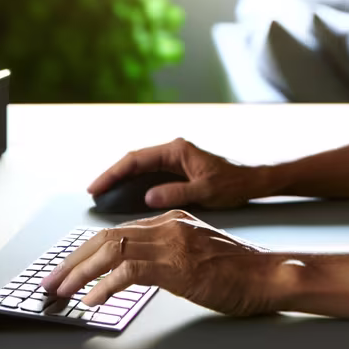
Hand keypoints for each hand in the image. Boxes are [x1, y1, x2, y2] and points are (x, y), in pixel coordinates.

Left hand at [38, 210, 284, 316]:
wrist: (268, 276)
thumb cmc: (239, 273)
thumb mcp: (198, 255)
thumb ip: (170, 255)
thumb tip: (135, 272)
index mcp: (172, 220)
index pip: (117, 231)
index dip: (86, 252)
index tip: (67, 270)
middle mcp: (169, 225)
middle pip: (106, 237)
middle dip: (72, 261)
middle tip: (51, 281)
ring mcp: (173, 243)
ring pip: (111, 250)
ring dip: (80, 273)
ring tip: (62, 292)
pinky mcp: (178, 265)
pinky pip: (129, 272)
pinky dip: (104, 286)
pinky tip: (91, 301)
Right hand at [86, 137, 269, 209]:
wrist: (255, 181)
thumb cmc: (235, 183)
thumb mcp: (206, 190)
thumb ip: (177, 193)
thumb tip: (148, 197)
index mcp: (176, 150)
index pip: (136, 160)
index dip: (113, 173)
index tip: (97, 187)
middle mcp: (173, 152)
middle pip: (133, 162)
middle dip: (112, 176)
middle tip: (93, 193)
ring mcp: (175, 161)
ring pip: (140, 169)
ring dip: (121, 181)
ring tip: (103, 196)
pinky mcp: (178, 172)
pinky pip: (149, 177)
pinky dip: (135, 186)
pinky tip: (126, 199)